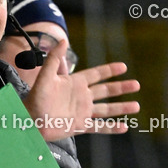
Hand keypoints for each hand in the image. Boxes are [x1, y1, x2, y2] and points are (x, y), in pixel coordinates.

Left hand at [23, 42, 139, 141]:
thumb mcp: (45, 77)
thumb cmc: (35, 99)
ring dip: (121, 108)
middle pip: (106, 91)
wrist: (30, 121)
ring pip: (106, 109)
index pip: (96, 74)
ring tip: (136, 106)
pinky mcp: (80, 125)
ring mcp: (82, 111)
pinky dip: (111, 127)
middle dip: (121, 88)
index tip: (123, 67)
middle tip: (137, 85)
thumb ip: (54, 59)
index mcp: (75, 83)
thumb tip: (63, 40)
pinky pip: (99, 126)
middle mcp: (81, 97)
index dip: (109, 70)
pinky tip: (124, 127)